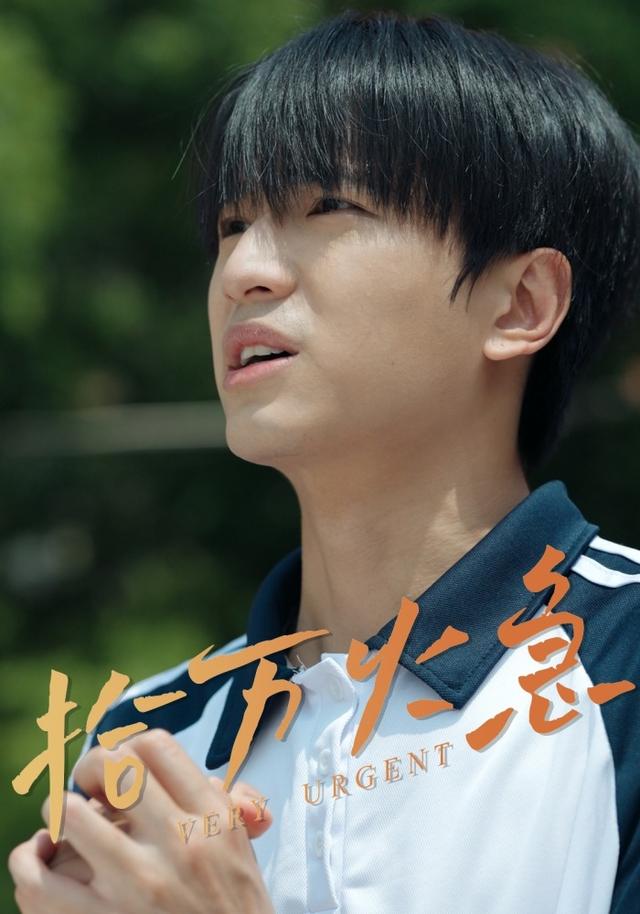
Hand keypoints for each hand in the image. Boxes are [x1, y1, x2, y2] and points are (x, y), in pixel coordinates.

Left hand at [8, 729, 275, 912]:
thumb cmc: (235, 910)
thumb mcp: (242, 851)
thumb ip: (230, 805)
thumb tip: (216, 778)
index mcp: (211, 815)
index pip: (155, 747)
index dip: (128, 748)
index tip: (122, 770)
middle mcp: (177, 839)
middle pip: (114, 767)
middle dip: (89, 769)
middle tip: (87, 787)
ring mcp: (138, 881)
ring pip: (72, 815)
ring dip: (59, 813)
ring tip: (62, 822)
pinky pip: (40, 881)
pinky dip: (27, 863)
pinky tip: (36, 859)